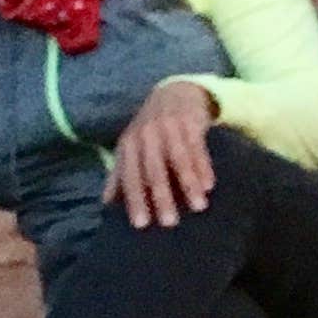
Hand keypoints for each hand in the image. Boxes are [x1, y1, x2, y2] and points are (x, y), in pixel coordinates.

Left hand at [107, 77, 217, 227]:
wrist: (175, 93)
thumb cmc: (150, 130)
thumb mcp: (131, 147)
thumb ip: (120, 174)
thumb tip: (107, 204)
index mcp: (129, 145)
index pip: (130, 176)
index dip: (135, 200)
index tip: (141, 225)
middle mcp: (146, 135)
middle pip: (154, 171)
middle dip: (162, 197)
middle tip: (170, 223)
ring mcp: (169, 127)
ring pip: (178, 160)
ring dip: (188, 184)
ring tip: (199, 207)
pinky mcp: (190, 122)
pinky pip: (197, 148)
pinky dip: (203, 167)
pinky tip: (209, 185)